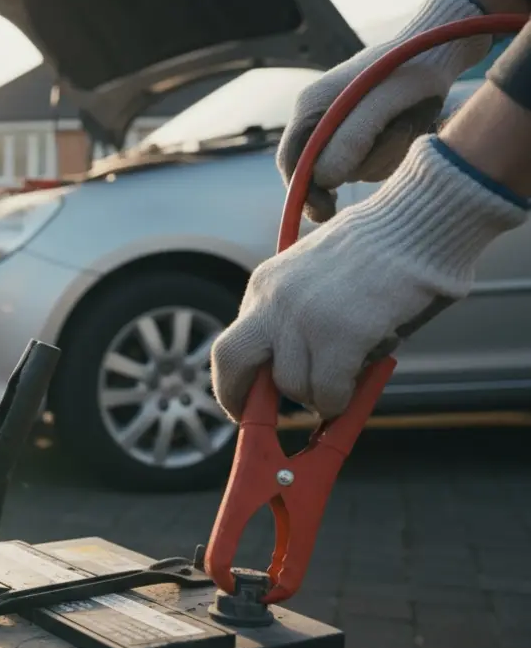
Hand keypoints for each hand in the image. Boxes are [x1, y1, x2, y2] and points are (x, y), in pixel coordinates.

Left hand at [214, 136, 526, 420]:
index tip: (244, 407)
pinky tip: (353, 390)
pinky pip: (328, 391)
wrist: (418, 222)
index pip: (230, 345)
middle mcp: (273, 299)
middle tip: (260, 424)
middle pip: (230, 361)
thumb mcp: (317, 280)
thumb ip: (297, 321)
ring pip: (290, 385)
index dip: (234, 384)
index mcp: (265, 286)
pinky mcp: (340, 333)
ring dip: (316, 397)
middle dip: (240, 400)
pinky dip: (340, 401)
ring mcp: (304, 316)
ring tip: (343, 381)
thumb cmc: (381, 252)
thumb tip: (291, 380)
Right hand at [278, 0, 490, 221]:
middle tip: (372, 177)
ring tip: (405, 130)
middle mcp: (320, 117)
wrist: (439, 45)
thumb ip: (351, 140)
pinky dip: (389, 154)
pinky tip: (406, 131)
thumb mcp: (382, 104)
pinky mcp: (364, 130)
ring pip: (349, 167)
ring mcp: (341, 125)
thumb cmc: (410, 70)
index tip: (324, 213)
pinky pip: (368, 160)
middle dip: (349, 172)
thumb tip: (325, 180)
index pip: (291, 161)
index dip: (302, 191)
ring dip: (378, 160)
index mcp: (311, 106)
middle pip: (318, 169)